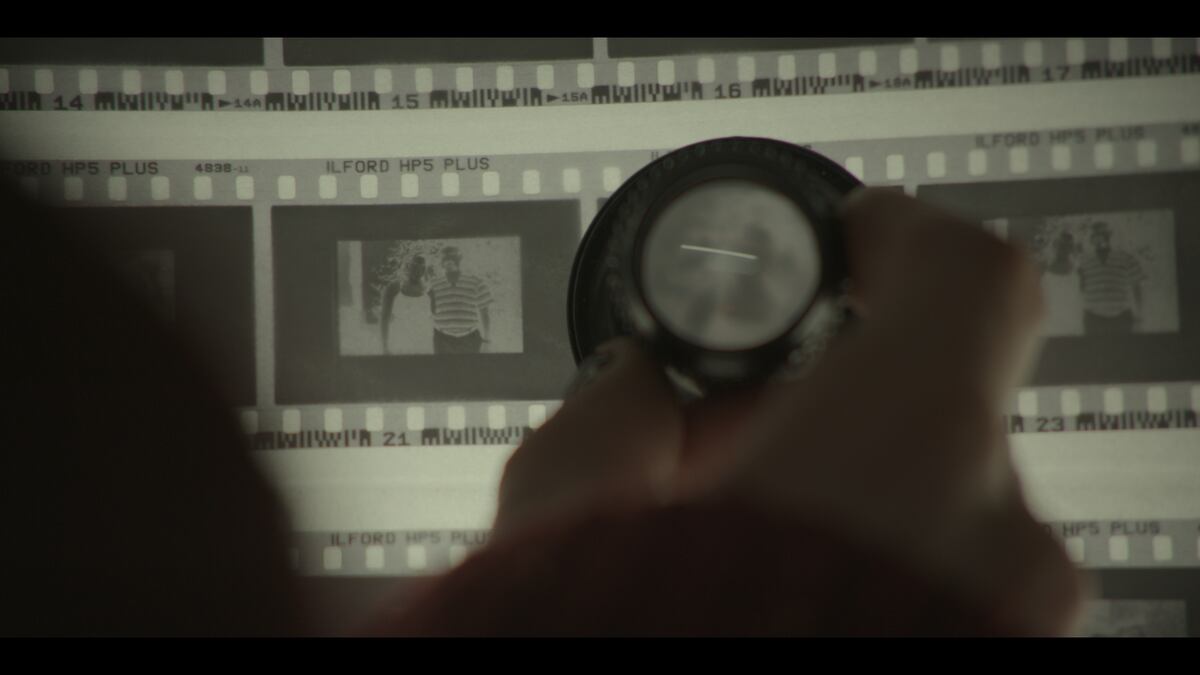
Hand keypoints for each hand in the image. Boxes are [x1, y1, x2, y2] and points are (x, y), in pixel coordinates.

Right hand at [494, 188, 1085, 634]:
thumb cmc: (632, 661)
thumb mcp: (565, 525)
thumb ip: (600, 430)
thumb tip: (620, 394)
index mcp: (894, 450)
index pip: (959, 273)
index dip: (892, 240)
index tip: (840, 248)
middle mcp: (990, 535)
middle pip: (932, 399)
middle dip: (826, 401)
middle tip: (722, 439)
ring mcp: (1011, 622)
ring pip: (941, 505)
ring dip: (846, 497)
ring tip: (732, 545)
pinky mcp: (993, 666)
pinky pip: (949, 588)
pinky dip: (873, 574)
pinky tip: (774, 608)